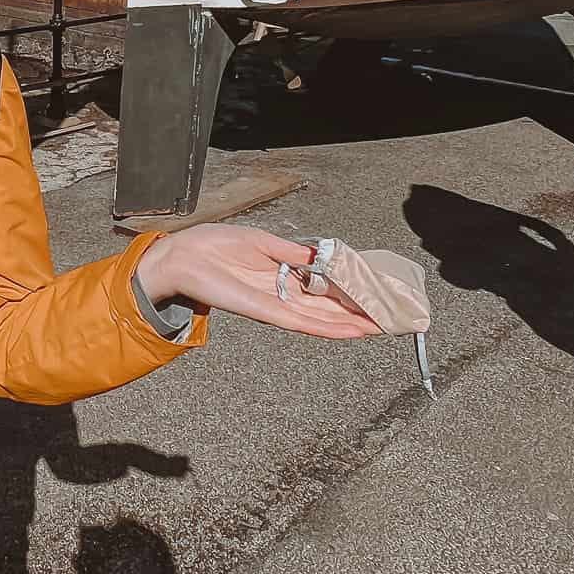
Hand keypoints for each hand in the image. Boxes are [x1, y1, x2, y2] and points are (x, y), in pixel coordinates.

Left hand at [135, 226, 383, 340]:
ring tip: (382, 329)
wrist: (182, 256)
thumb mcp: (263, 243)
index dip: (349, 291)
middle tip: (391, 318)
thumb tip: (325, 255)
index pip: (324, 287)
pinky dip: (328, 328)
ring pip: (322, 320)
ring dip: (352, 325)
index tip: (377, 292)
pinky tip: (353, 330)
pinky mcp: (265, 311)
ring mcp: (276, 305)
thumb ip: (294, 253)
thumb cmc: (214, 246)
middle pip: (328, 308)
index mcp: (283, 275)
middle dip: (358, 313)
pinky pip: (302, 323)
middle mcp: (283, 295)